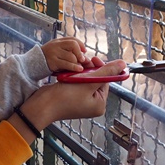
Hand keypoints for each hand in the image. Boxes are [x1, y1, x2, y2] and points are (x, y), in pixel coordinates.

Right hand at [12, 59, 126, 141]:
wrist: (41, 106)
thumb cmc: (64, 98)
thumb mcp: (87, 83)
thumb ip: (105, 73)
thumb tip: (123, 64)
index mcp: (100, 105)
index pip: (106, 81)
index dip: (102, 68)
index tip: (94, 59)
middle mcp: (92, 105)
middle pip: (97, 81)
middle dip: (91, 70)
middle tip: (85, 61)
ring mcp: (82, 102)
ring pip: (87, 81)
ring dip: (82, 72)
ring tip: (75, 68)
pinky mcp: (72, 98)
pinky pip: (78, 84)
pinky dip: (75, 77)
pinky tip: (69, 73)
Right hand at [41, 37, 87, 72]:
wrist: (33, 64)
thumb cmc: (48, 59)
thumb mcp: (56, 51)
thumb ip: (67, 51)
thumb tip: (84, 56)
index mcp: (58, 41)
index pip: (72, 39)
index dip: (81, 44)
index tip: (84, 51)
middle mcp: (56, 45)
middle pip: (73, 44)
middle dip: (80, 53)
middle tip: (83, 60)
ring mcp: (54, 53)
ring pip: (71, 56)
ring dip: (77, 62)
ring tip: (80, 67)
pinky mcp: (53, 62)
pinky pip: (67, 64)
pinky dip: (74, 67)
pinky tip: (79, 69)